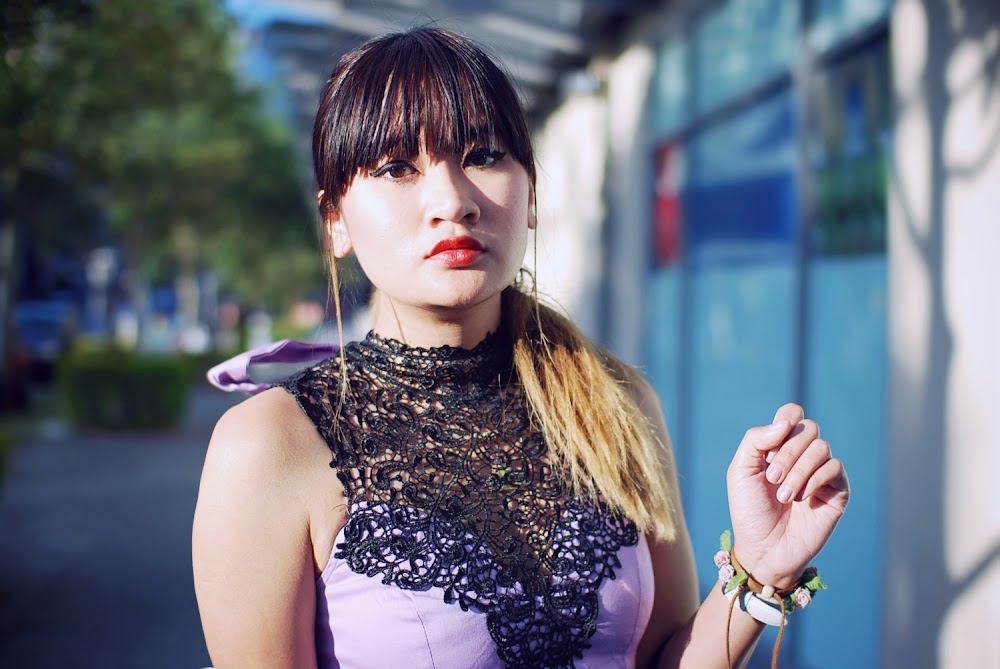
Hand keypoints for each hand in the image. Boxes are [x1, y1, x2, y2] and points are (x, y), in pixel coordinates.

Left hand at [726, 403, 849, 588]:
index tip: (771, 445)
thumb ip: (756, 440)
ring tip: (784, 496)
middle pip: (808, 428)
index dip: (786, 421)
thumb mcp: (741, 471)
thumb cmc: (750, 511)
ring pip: (822, 447)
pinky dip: (814, 480)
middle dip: (787, 452)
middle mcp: (802, 455)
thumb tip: (786, 424)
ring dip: (798, 470)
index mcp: (778, 446)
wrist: (764, 549)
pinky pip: (835, 468)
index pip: (792, 413)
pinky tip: (801, 499)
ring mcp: (821, 472)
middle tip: (772, 478)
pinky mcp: (837, 490)